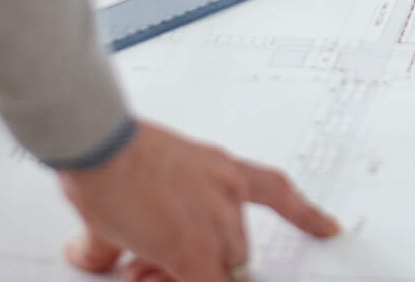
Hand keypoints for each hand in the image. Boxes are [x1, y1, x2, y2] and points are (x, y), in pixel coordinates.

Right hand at [60, 121, 337, 281]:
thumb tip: (86, 252)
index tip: (328, 226)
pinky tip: (159, 278)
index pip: (276, 191)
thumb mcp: (130, 185)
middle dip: (196, 268)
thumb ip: (122, 230)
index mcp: (221, 170)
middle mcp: (227, 194)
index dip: (305, 215)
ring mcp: (214, 223)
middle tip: (149, 268)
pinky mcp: (192, 251)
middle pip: (235, 252)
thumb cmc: (110, 155)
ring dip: (177, 278)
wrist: (99, 146)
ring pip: (218, 271)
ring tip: (139, 270)